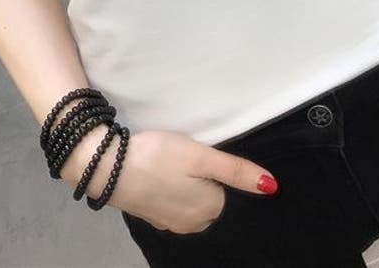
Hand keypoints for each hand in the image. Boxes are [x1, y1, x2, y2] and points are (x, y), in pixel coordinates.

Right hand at [60, 125, 277, 233]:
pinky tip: (156, 172)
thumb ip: (237, 171)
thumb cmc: (158, 157)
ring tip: (167, 162)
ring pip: (190, 196)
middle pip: (210, 193)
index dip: (212, 165)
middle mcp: (193, 225)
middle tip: (181, 155)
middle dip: (199, 175)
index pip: (226, 185)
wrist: (106, 166)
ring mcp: (170, 224)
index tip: (197, 154)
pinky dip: (167, 186)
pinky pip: (171, 199)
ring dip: (183, 180)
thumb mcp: (201, 157)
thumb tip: (272, 186)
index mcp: (210, 211)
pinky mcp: (152, 216)